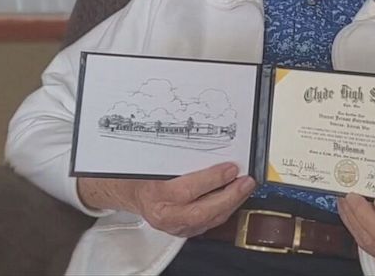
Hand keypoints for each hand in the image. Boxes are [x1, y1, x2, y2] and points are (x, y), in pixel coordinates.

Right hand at [78, 162, 255, 237]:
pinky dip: (223, 210)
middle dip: (229, 196)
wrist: (128, 192)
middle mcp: (164, 214)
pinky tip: (233, 199)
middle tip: (246, 182)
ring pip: (208, 219)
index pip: (188, 190)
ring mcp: (173, 226)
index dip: (213, 179)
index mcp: (154, 194)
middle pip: (202, 211)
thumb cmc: (140, 174)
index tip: (230, 168)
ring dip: (231, 204)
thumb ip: (177, 157)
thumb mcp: (152, 160)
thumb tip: (208, 144)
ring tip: (244, 188)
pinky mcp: (182, 230)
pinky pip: (207, 223)